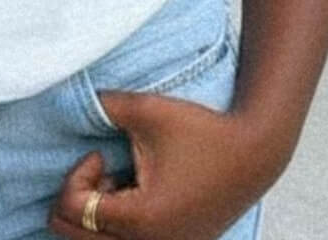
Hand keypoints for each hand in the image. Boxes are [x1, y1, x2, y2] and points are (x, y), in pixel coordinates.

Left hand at [47, 91, 274, 239]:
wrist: (254, 153)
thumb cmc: (200, 130)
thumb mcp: (145, 110)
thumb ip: (102, 106)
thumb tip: (73, 102)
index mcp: (140, 220)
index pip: (74, 210)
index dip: (76, 175)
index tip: (101, 153)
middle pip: (75, 238)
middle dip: (79, 200)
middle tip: (103, 171)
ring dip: (96, 216)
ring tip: (119, 182)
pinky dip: (117, 224)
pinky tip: (136, 193)